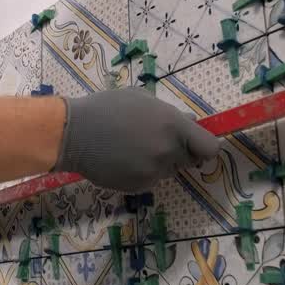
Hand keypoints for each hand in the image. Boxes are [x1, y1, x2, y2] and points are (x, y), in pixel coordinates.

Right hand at [53, 87, 219, 192]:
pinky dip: (141, 173)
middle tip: (154, 142)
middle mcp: (168, 151)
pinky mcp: (139, 186)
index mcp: (173, 126)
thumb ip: (170, 113)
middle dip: (178, 152)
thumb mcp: (141, 98)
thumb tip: (190, 121)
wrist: (74, 133)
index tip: (195, 146)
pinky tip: (122, 160)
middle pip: (189, 160)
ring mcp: (154, 171)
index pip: (210, 147)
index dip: (205, 147)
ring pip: (168, 171)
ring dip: (158, 163)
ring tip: (132, 149)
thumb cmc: (107, 108)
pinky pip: (150, 180)